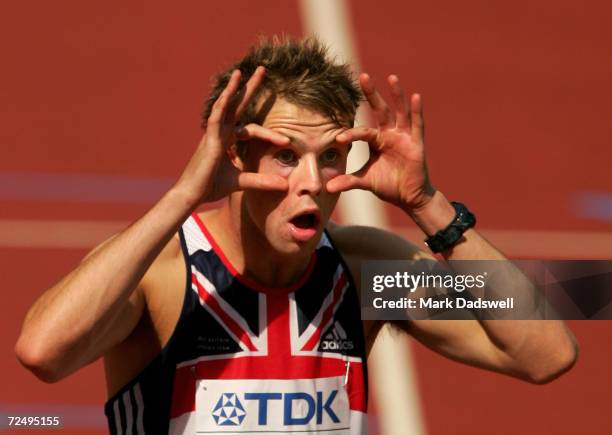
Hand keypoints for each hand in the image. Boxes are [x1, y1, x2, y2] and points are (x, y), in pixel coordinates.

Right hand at [175, 67, 289, 203]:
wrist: (192, 194)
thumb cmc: (211, 186)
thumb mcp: (242, 182)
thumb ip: (262, 181)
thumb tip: (285, 185)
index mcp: (227, 140)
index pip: (252, 129)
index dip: (269, 134)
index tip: (287, 141)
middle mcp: (220, 132)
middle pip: (237, 105)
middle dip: (250, 88)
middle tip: (263, 70)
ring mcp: (213, 133)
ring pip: (225, 105)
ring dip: (233, 89)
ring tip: (242, 71)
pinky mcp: (208, 139)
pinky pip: (215, 117)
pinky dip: (222, 104)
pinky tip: (228, 92)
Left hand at [326, 73, 435, 211]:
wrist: (409, 197)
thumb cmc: (388, 185)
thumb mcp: (366, 181)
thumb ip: (348, 181)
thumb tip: (327, 188)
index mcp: (376, 140)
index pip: (361, 132)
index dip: (351, 134)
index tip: (338, 139)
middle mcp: (390, 134)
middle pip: (380, 110)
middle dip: (371, 93)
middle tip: (362, 75)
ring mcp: (404, 137)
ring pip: (399, 112)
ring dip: (396, 95)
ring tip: (391, 77)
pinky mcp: (417, 144)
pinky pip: (417, 125)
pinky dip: (417, 111)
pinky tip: (416, 96)